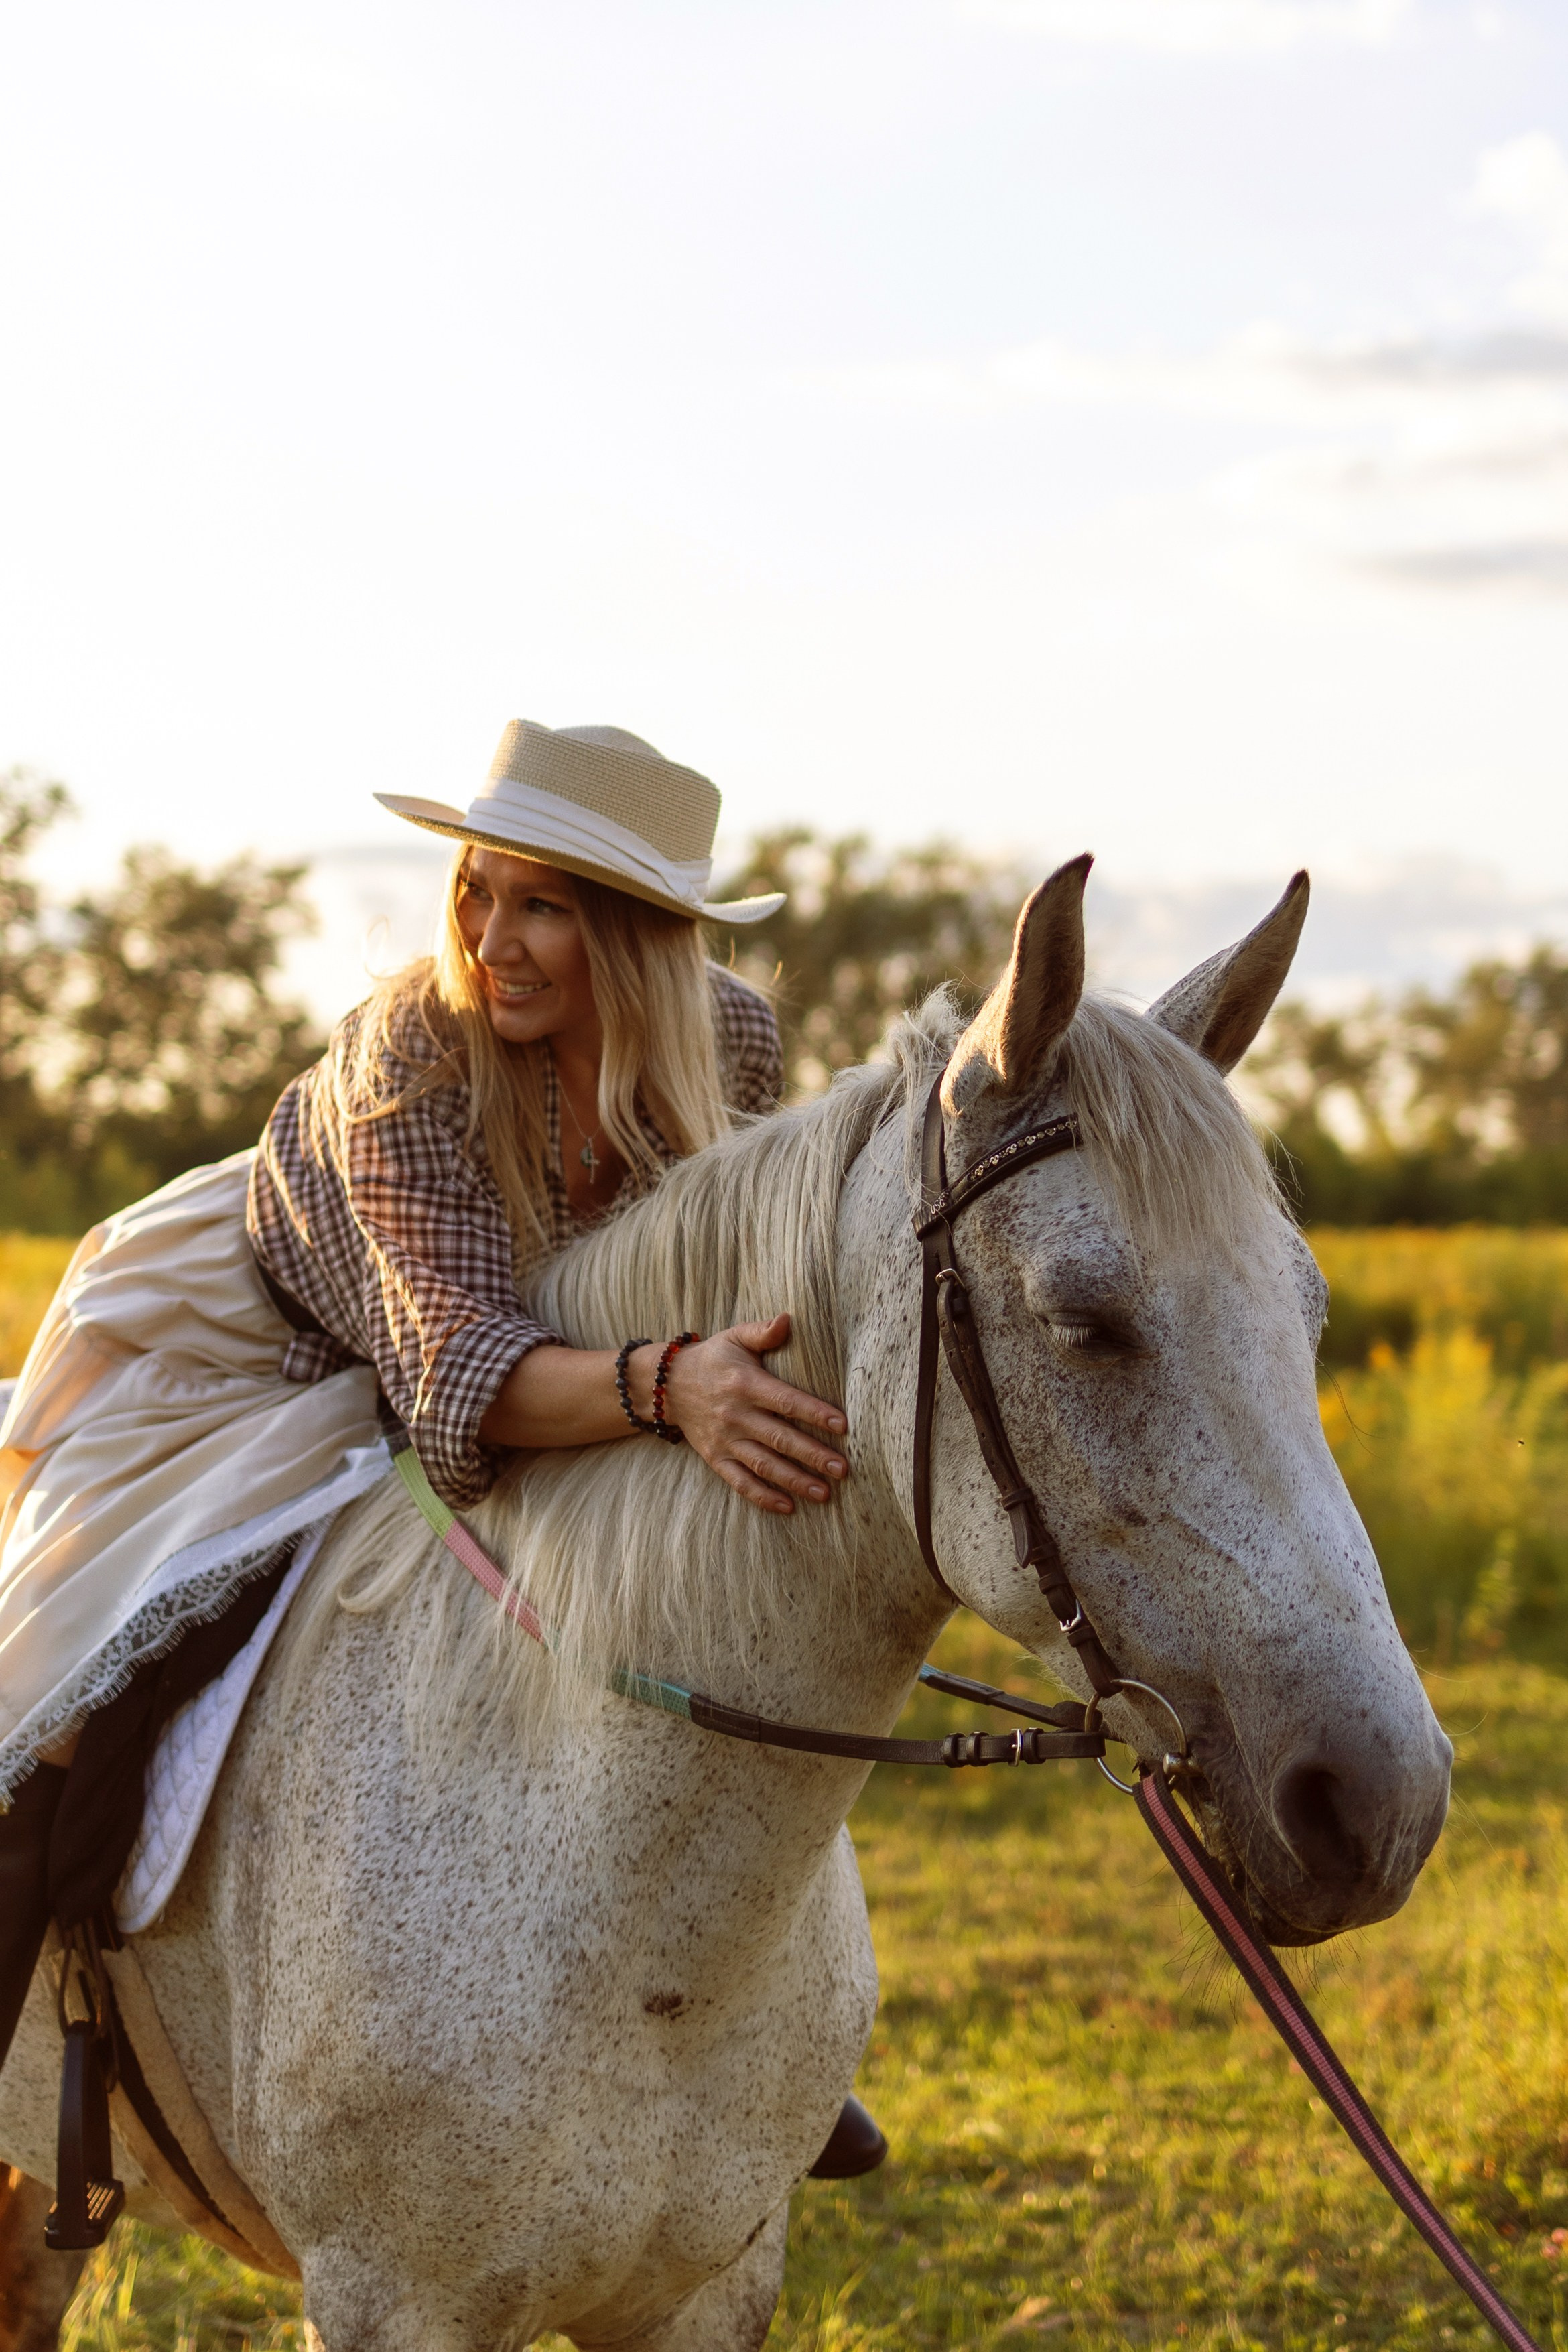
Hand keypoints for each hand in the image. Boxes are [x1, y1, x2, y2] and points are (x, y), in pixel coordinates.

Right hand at [633, 1314, 848, 1514]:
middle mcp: (736, 1415)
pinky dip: (763, 1497)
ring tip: (824, 1493)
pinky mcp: (715, 1458)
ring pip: (764, 1465)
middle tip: (843, 1469)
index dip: (814, 1414)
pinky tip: (788, 1507)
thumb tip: (788, 1318)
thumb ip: (763, 1331)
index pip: (786, 1401)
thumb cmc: (713, 1358)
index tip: (842, 1426)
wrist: (667, 1385)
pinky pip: (740, 1482)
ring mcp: (725, 1440)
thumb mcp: (735, 1337)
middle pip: (780, 1439)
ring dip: (794, 1481)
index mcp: (746, 1384)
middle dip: (813, 1456)